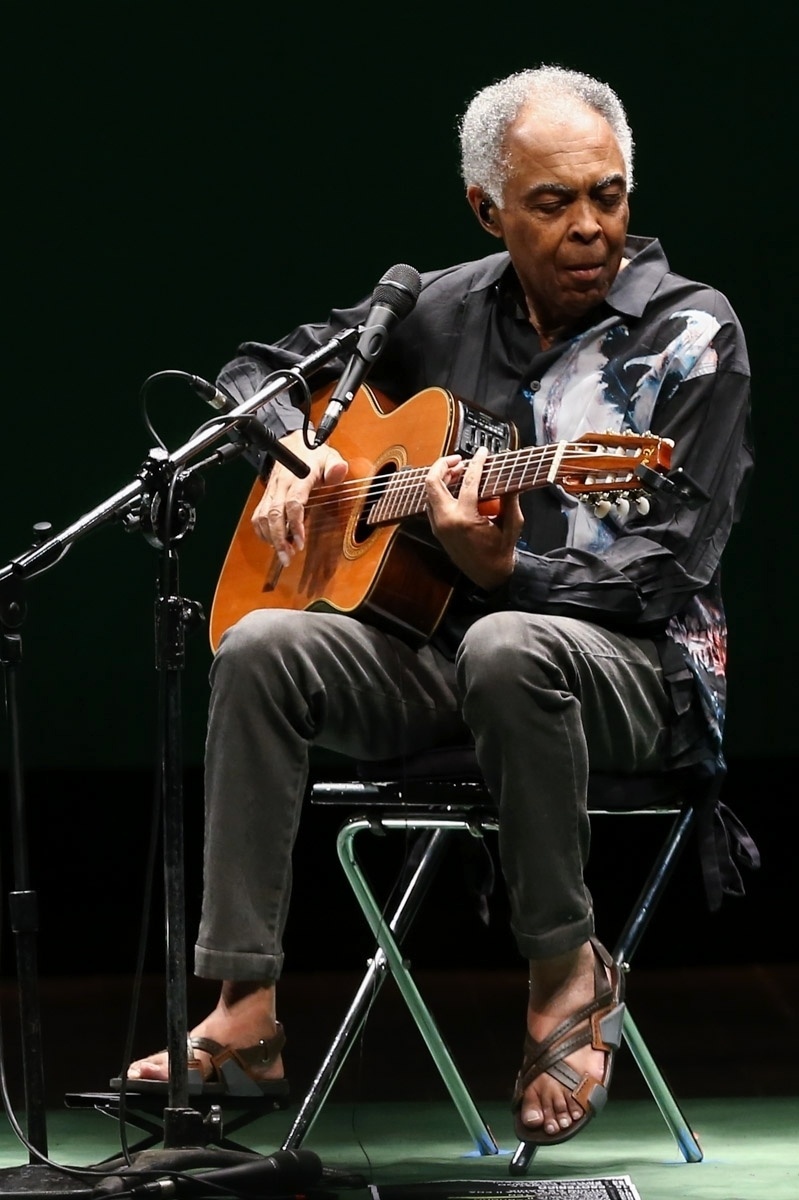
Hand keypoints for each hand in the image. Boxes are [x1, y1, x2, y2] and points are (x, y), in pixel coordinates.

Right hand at [251, 429, 347, 565]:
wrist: (293, 444)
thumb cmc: (313, 454)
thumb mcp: (329, 455)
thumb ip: (335, 465)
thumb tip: (339, 470)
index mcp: (297, 477)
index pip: (293, 503)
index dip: (295, 525)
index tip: (300, 542)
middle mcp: (280, 485)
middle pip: (274, 515)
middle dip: (279, 539)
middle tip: (288, 557)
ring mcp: (271, 491)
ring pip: (263, 517)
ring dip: (271, 538)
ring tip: (284, 553)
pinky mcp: (266, 496)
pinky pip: (258, 516)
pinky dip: (263, 532)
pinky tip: (273, 541)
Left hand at [424, 447, 522, 590]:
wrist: (489, 576)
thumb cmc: (500, 552)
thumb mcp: (512, 523)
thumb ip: (510, 498)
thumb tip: (510, 477)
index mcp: (465, 518)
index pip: (468, 481)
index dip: (477, 462)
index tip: (482, 453)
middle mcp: (446, 521)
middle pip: (433, 482)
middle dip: (443, 465)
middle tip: (459, 459)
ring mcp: (438, 526)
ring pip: (430, 493)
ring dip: (441, 478)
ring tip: (458, 471)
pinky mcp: (437, 530)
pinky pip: (432, 504)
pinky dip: (440, 492)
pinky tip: (454, 488)